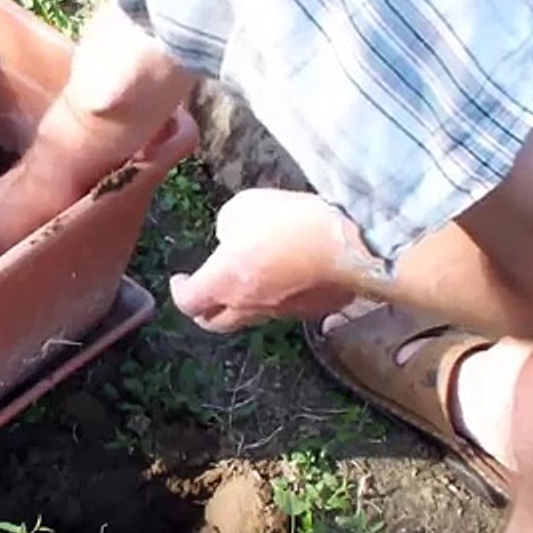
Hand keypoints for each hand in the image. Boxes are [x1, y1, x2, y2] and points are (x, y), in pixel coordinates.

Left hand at [171, 189, 358, 331]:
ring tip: (247, 280)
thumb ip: (227, 229)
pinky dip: (279, 298)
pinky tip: (287, 278)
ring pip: (252, 317)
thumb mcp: (243, 209)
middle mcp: (249, 306)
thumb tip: (232, 241)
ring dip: (242, 304)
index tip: (181, 280)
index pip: (188, 302)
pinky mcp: (314, 311)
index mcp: (224, 282)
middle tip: (205, 293)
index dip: (180, 292)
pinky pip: (288, 310)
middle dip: (205, 310)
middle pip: (215, 323)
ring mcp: (283, 313)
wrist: (352, 244)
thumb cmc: (290, 222)